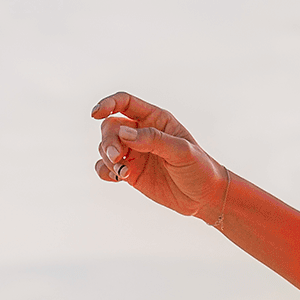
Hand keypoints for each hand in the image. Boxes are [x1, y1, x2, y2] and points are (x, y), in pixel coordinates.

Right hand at [90, 91, 226, 219]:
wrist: (205, 196)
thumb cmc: (199, 168)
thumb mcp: (181, 151)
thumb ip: (153, 140)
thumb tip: (123, 132)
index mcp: (156, 119)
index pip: (125, 102)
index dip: (108, 104)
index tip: (95, 114)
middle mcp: (141, 132)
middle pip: (110, 127)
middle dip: (109, 141)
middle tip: (118, 158)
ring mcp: (134, 152)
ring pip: (105, 147)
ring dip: (107, 158)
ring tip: (123, 173)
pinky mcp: (130, 172)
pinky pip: (105, 167)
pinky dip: (104, 171)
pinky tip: (117, 179)